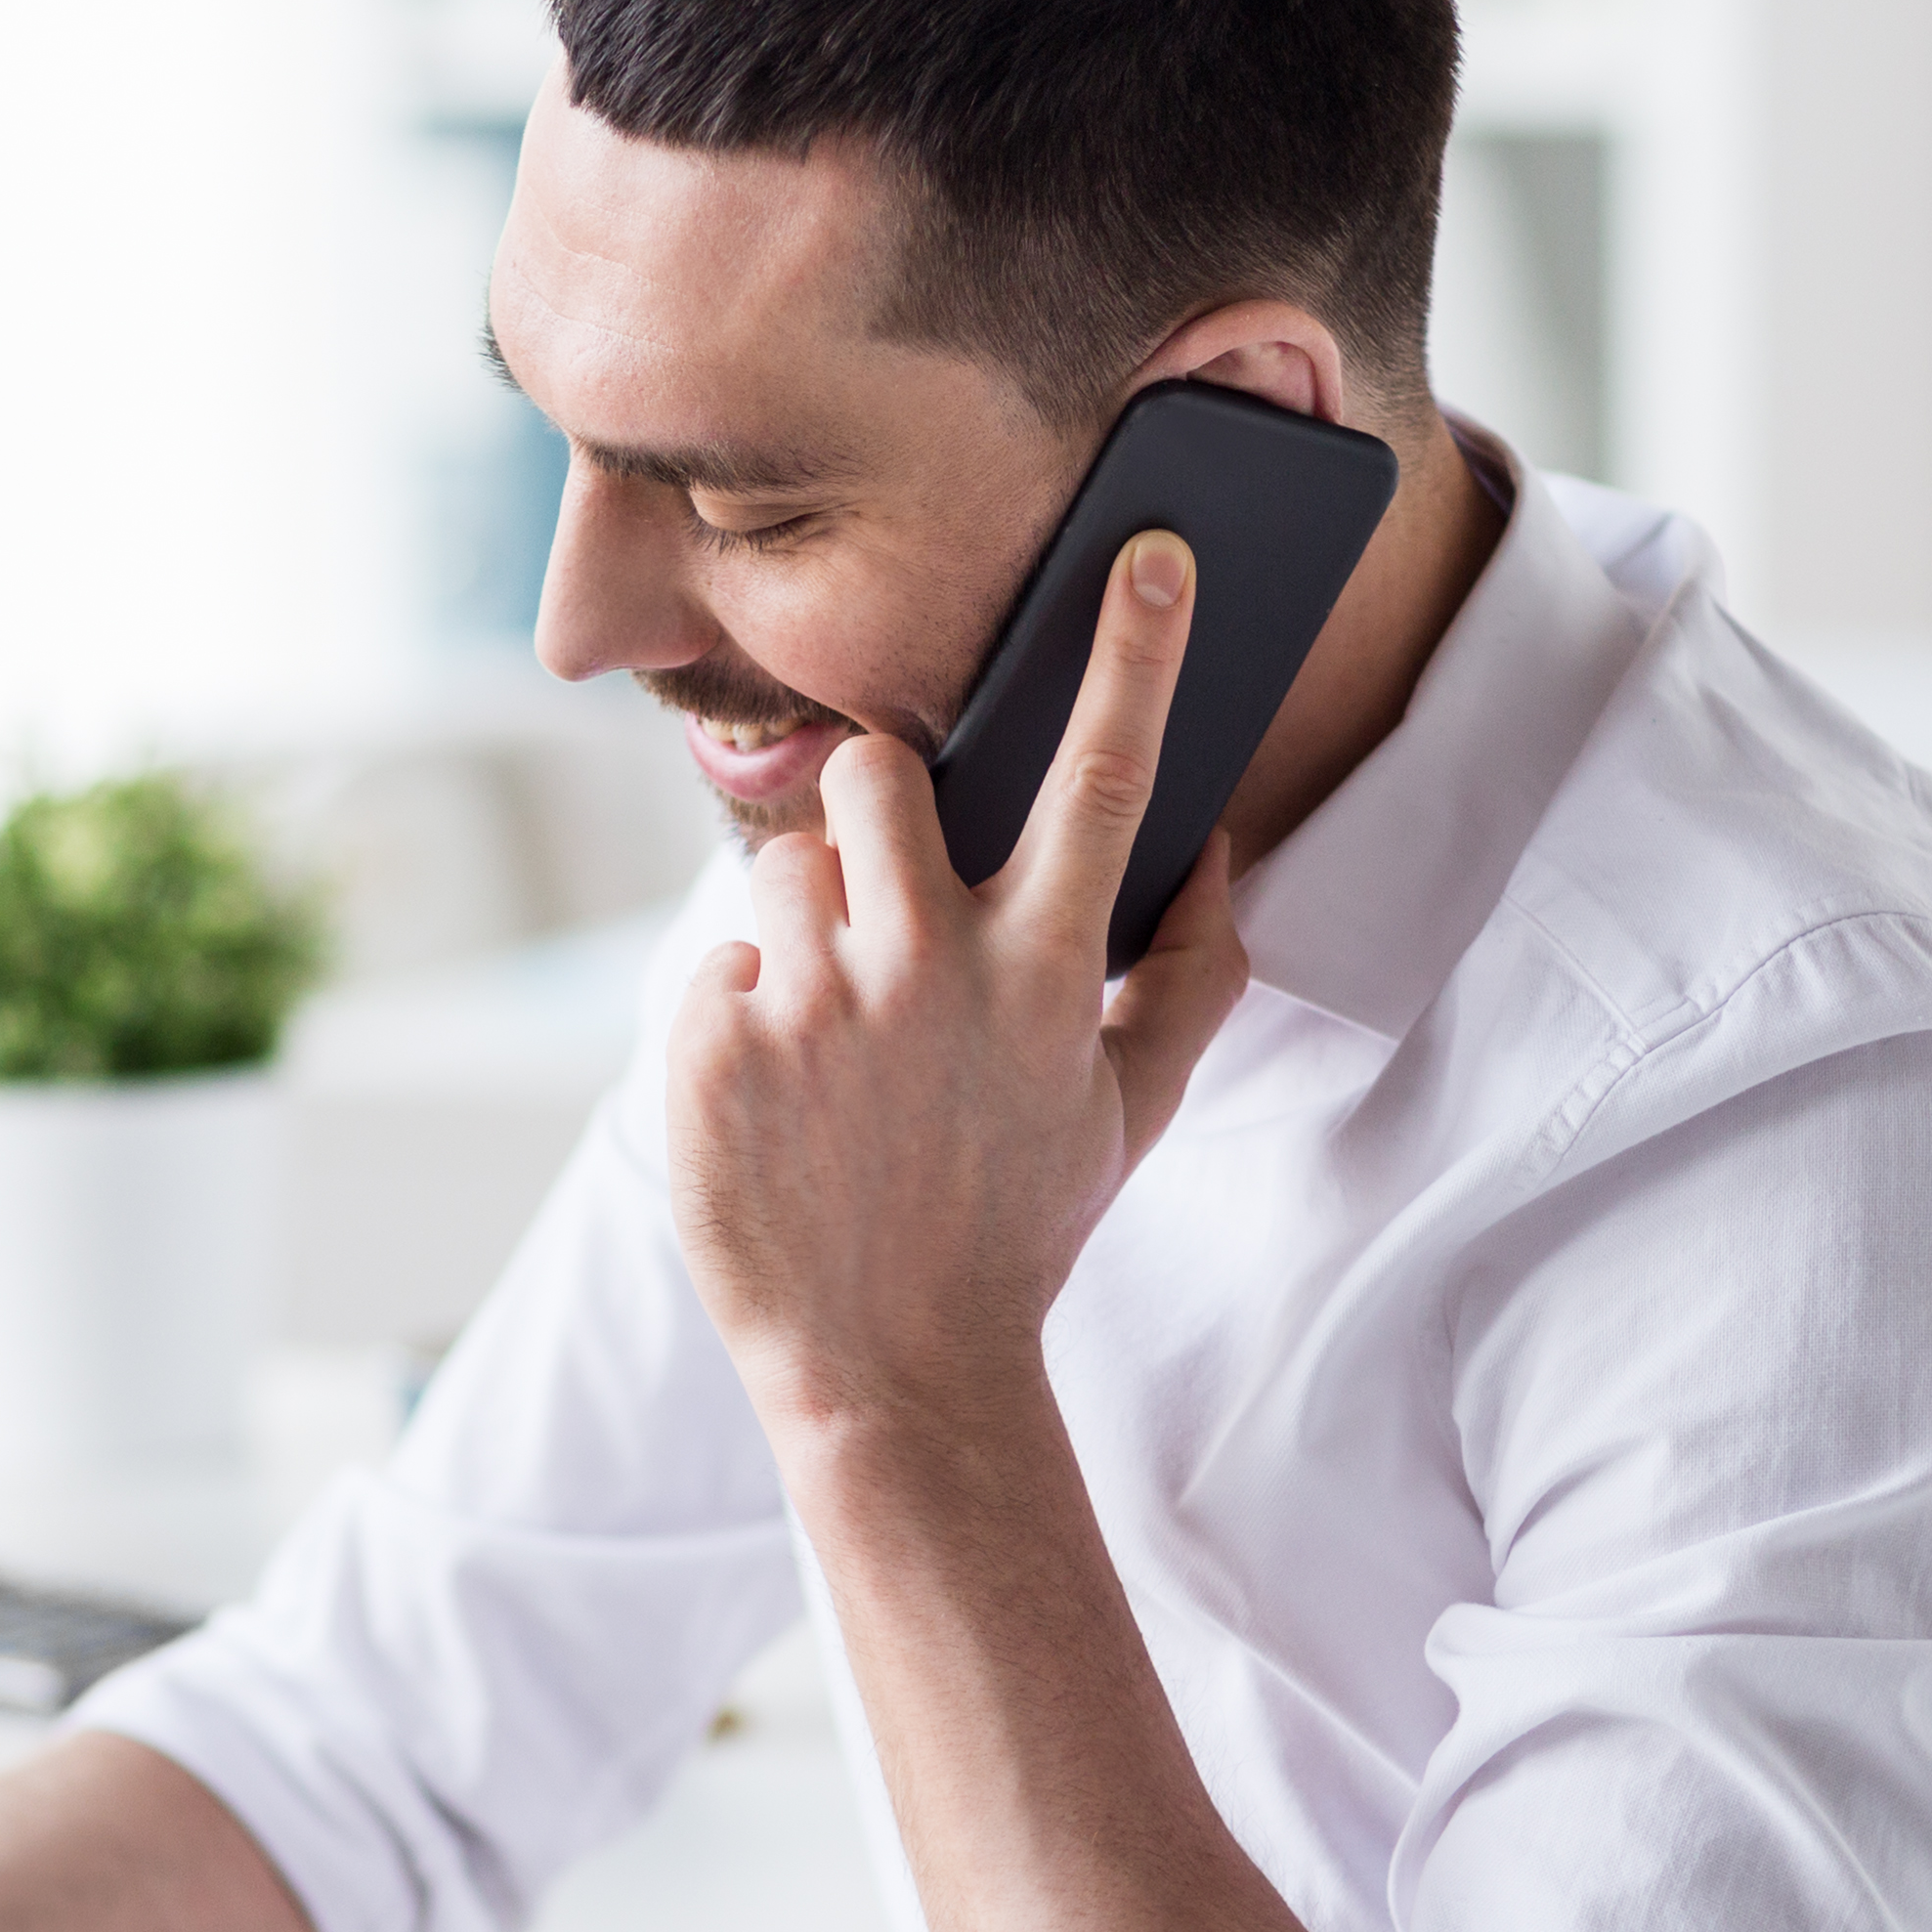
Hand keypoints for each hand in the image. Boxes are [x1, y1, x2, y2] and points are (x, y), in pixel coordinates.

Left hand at [666, 530, 1251, 1443]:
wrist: (894, 1374)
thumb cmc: (1019, 1231)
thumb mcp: (1128, 1111)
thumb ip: (1190, 976)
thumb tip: (1222, 849)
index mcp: (1044, 972)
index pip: (1103, 776)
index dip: (1133, 654)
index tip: (1147, 558)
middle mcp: (926, 968)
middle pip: (876, 768)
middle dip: (874, 803)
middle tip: (884, 899)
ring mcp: (809, 1006)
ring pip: (783, 868)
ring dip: (804, 937)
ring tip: (834, 1051)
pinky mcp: (710, 1046)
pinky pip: (716, 968)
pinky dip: (740, 1027)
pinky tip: (780, 1112)